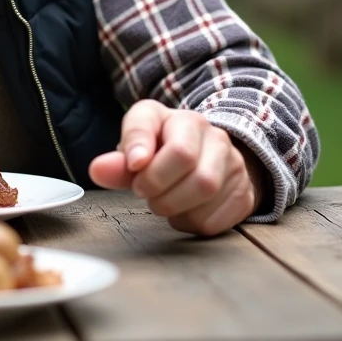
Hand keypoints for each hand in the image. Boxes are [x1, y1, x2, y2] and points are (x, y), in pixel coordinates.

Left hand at [88, 100, 262, 235]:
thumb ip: (118, 163)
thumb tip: (97, 170)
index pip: (150, 123)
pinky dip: (192, 223)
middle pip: (184, 157)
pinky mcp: (244, 193)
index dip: (137, 145)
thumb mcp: (139, 152)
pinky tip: (186, 211)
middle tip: (145, 192)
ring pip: (204, 188)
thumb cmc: (165, 156)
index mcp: (175, 117)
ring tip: (165, 202)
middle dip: (156, 184)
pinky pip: (214, 218)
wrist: (211, 164)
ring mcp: (232, 162)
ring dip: (174, 206)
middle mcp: (209, 132)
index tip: (134, 167)